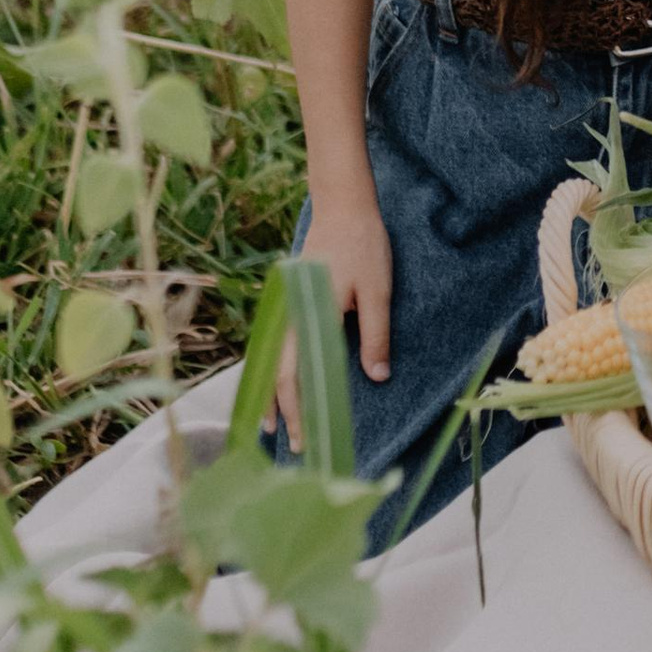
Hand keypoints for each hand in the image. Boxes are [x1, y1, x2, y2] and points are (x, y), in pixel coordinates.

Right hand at [279, 194, 390, 444]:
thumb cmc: (363, 246)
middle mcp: (290, 315)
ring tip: (272, 425)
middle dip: (282, 412)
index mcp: (308, 316)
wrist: (343, 204)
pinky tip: (279, 383)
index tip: (304, 440)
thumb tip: (377, 377)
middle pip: (278, 374)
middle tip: (293, 446)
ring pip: (272, 360)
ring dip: (273, 393)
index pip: (294, 376)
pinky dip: (275, 369)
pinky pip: (277, 343)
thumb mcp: (378, 291)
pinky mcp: (291, 301)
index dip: (297, 411)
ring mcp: (286, 307)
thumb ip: (377, 334)